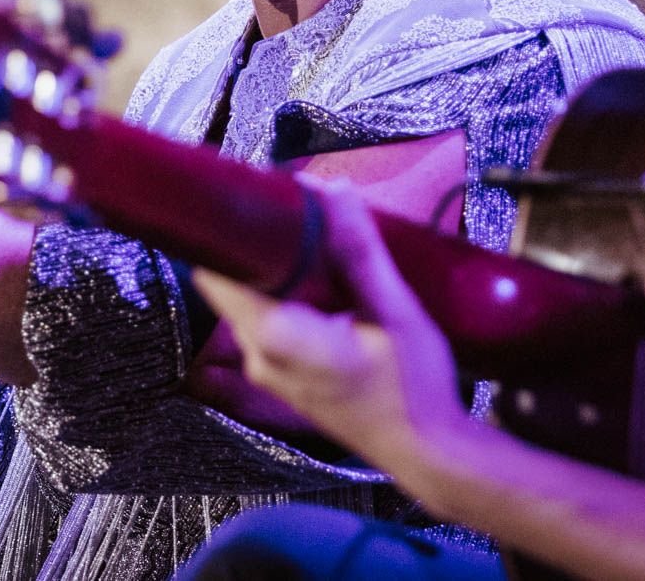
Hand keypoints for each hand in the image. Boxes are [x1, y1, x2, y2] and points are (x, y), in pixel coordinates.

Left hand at [191, 179, 474, 470]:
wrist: (429, 455)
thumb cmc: (413, 389)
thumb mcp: (394, 312)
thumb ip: (358, 251)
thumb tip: (332, 190)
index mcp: (274, 336)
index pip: (214, 272)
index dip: (226, 229)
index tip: (252, 193)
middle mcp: (258, 356)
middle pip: (233, 283)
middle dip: (259, 243)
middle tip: (297, 207)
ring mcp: (268, 371)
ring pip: (252, 301)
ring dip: (276, 269)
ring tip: (316, 237)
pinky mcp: (284, 377)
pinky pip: (268, 322)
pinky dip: (287, 295)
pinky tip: (325, 281)